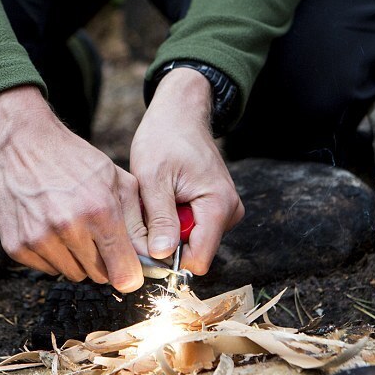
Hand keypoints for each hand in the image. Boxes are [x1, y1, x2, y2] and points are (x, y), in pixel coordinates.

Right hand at [0, 86, 146, 291]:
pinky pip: (46, 269)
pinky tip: (48, 227)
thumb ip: (137, 219)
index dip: (130, 275)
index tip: (129, 271)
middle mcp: (69, 228)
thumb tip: (152, 254)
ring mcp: (39, 239)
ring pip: (73, 274)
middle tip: (95, 235)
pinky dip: (52, 255)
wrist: (17, 143)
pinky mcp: (16, 246)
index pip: (123, 272)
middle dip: (104, 261)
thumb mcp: (116, 178)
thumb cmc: (71, 159)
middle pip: (99, 276)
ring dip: (77, 258)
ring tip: (70, 227)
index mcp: (100, 211)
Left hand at [130, 68, 243, 274]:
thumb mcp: (153, 179)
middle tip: (148, 211)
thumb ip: (160, 220)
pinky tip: (166, 199)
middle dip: (167, 240)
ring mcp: (225, 211)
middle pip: (194, 252)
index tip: (145, 244)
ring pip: (192, 242)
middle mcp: (229, 212)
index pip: (198, 260)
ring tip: (157, 200)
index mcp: (218, 205)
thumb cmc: (164, 138)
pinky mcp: (217, 209)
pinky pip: (193, 229)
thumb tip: (161, 255)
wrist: (180, 114)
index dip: (169, 260)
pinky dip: (175, 220)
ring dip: (169, 229)